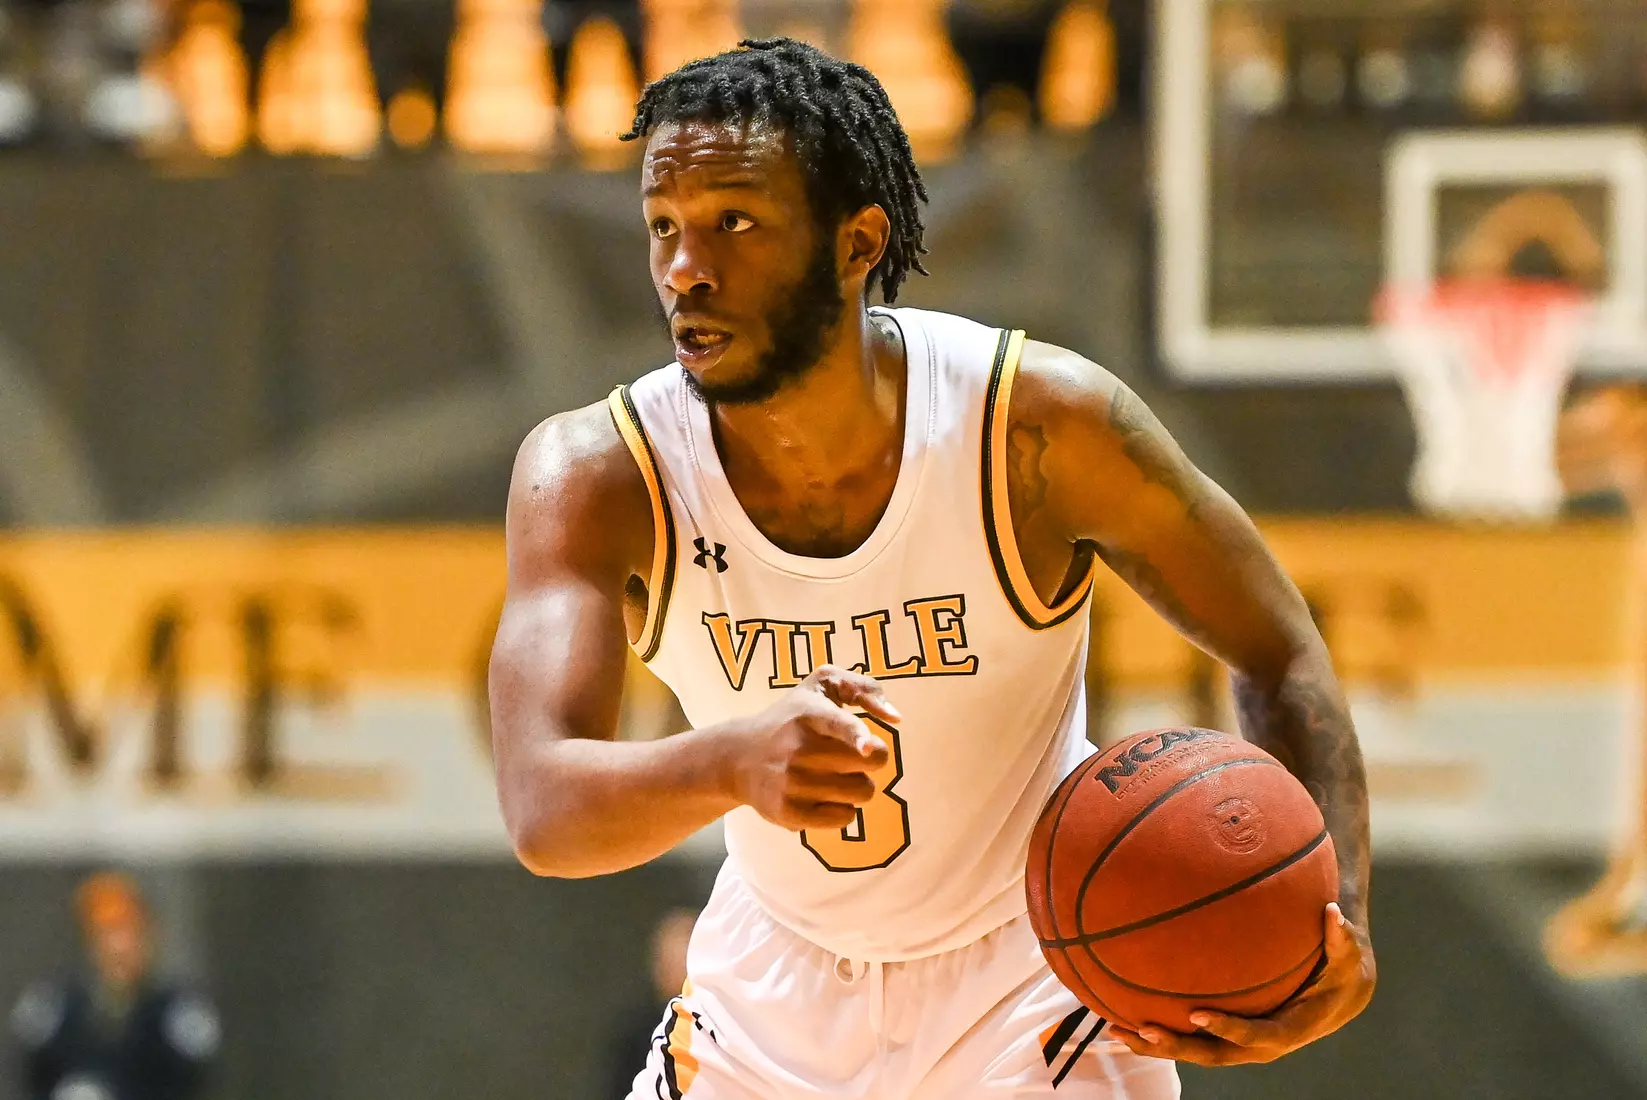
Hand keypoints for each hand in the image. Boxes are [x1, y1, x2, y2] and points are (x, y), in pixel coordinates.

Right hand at [724, 665, 898, 831]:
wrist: (739, 756)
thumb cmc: (793, 717)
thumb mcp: (821, 686)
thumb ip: (863, 688)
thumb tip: (896, 718)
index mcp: (809, 713)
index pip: (836, 723)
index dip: (856, 735)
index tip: (867, 746)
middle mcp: (799, 748)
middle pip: (871, 762)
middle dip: (869, 758)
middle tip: (847, 754)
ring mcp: (792, 783)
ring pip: (863, 792)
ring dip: (857, 784)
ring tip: (832, 774)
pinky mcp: (789, 813)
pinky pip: (845, 818)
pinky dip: (843, 808)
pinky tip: (822, 795)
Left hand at [1110, 902, 1375, 1065]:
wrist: (1340, 993)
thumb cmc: (1342, 968)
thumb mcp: (1348, 955)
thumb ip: (1340, 938)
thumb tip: (1332, 913)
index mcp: (1289, 1030)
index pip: (1257, 1037)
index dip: (1228, 1030)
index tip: (1198, 1015)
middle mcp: (1261, 1044)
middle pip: (1216, 1055)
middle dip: (1178, 1047)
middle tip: (1144, 1030)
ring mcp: (1241, 1042)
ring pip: (1196, 1051)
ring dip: (1156, 1045)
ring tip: (1114, 1029)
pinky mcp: (1226, 1031)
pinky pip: (1191, 1035)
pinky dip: (1160, 1027)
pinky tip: (1122, 1011)